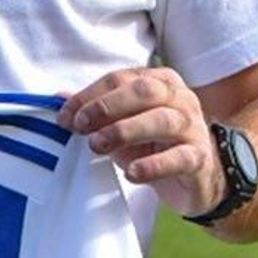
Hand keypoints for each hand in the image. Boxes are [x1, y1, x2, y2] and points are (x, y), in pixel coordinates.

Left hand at [57, 66, 225, 218]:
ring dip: (125, 131)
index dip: (90, 95)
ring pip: (162, 120)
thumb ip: (95, 111)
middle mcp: (180, 98)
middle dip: (107, 107)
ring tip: (97, 146)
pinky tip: (132, 173)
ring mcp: (193, 127)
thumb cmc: (155, 145)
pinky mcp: (199, 158)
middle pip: (144, 92)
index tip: (66, 117)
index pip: (121, 79)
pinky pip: (178, 158)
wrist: (196, 179)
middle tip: (81, 127)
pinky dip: (153, 165)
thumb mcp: (123, 125)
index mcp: (160, 82)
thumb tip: (58, 98)